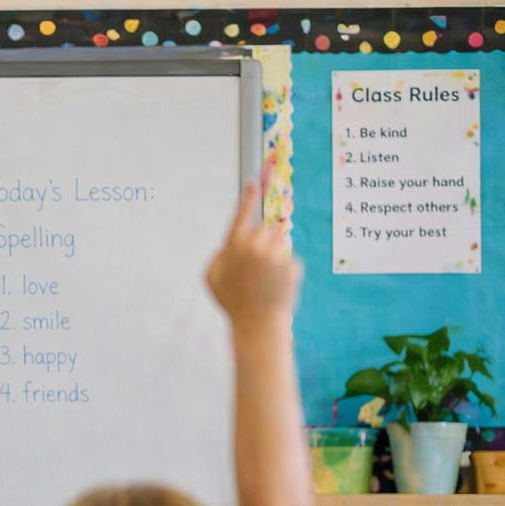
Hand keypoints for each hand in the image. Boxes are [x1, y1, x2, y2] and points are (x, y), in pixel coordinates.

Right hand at [204, 176, 299, 324]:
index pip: (241, 216)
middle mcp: (255, 246)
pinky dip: (286, 271)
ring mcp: (275, 255)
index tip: (254, 182)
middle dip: (262, 242)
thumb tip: (229, 243)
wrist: (258, 323)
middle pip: (264, 229)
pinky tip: (277, 286)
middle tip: (257, 267)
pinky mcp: (292, 264)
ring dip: (274, 256)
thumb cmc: (233, 301)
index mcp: (234, 247)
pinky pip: (290, 259)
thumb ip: (219, 255)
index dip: (247, 199)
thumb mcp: (212, 278)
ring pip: (279, 242)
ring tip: (266, 280)